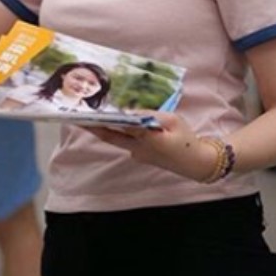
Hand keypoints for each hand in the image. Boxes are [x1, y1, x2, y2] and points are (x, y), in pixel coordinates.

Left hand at [84, 111, 215, 181]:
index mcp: (146, 139)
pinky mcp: (142, 156)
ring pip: (118, 140)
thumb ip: (148, 116)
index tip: (87, 112)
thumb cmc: (187, 139)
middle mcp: (138, 149)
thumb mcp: (171, 120)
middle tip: (77, 117)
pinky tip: (120, 122)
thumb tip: (128, 112)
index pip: (120, 127)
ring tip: (94, 115)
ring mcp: (139, 155)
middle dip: (93, 127)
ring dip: (106, 129)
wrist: (198, 163)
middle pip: (111, 137)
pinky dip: (121, 132)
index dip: (103, 119)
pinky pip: (128, 142)